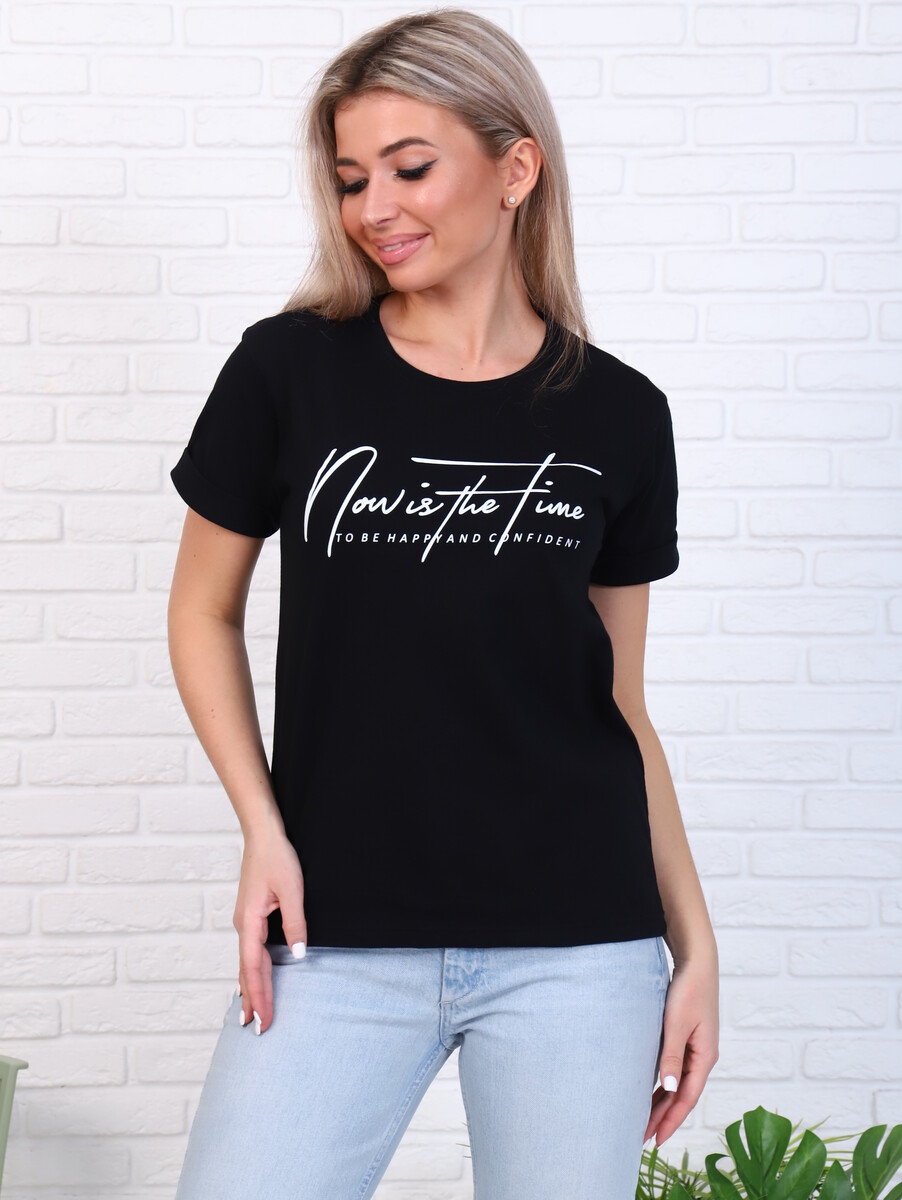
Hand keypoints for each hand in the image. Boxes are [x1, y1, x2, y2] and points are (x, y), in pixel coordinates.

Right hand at [233, 824, 306, 1034]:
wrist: (263, 835)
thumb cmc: (277, 858)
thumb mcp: (292, 889)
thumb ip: (295, 922)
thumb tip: (297, 955)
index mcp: (249, 922)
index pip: (253, 967)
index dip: (259, 995)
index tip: (263, 1020)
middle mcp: (243, 925)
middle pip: (248, 970)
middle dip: (254, 1000)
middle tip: (258, 1030)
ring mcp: (245, 921)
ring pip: (248, 962)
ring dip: (251, 988)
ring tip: (251, 1016)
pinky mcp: (252, 916)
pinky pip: (251, 951)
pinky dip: (252, 971)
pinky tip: (252, 981)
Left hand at [644, 952, 719, 1147]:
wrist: (696, 961)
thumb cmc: (688, 990)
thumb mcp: (677, 1024)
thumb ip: (672, 1057)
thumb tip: (667, 1090)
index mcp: (704, 1057)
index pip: (686, 1098)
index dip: (671, 1120)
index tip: (655, 1139)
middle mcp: (702, 1056)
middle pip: (681, 1094)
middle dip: (663, 1116)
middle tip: (642, 1136)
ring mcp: (696, 1047)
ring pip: (677, 1082)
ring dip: (662, 1101)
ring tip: (643, 1119)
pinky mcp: (687, 1036)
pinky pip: (675, 1068)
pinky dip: (663, 1082)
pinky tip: (650, 1089)